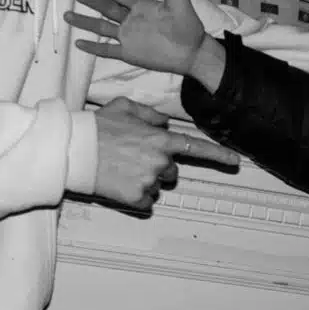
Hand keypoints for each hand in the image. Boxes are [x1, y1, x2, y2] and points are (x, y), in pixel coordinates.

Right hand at [66, 0, 205, 76]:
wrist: (193, 53)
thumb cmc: (189, 26)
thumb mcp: (177, 0)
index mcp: (142, 6)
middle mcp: (131, 20)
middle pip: (107, 9)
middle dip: (92, 2)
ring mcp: (129, 37)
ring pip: (102, 28)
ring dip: (86, 22)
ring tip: (68, 16)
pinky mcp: (129, 53)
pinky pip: (107, 50)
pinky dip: (94, 47)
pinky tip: (79, 43)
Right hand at [91, 97, 238, 211]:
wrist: (74, 150)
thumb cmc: (96, 127)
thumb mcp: (123, 107)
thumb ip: (149, 114)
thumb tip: (163, 122)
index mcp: (160, 139)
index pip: (197, 148)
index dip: (219, 156)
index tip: (235, 162)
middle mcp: (160, 161)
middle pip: (172, 172)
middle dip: (157, 167)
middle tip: (132, 159)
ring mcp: (149, 181)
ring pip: (157, 187)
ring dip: (145, 181)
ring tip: (121, 169)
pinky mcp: (137, 198)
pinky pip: (145, 202)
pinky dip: (135, 197)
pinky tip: (119, 183)